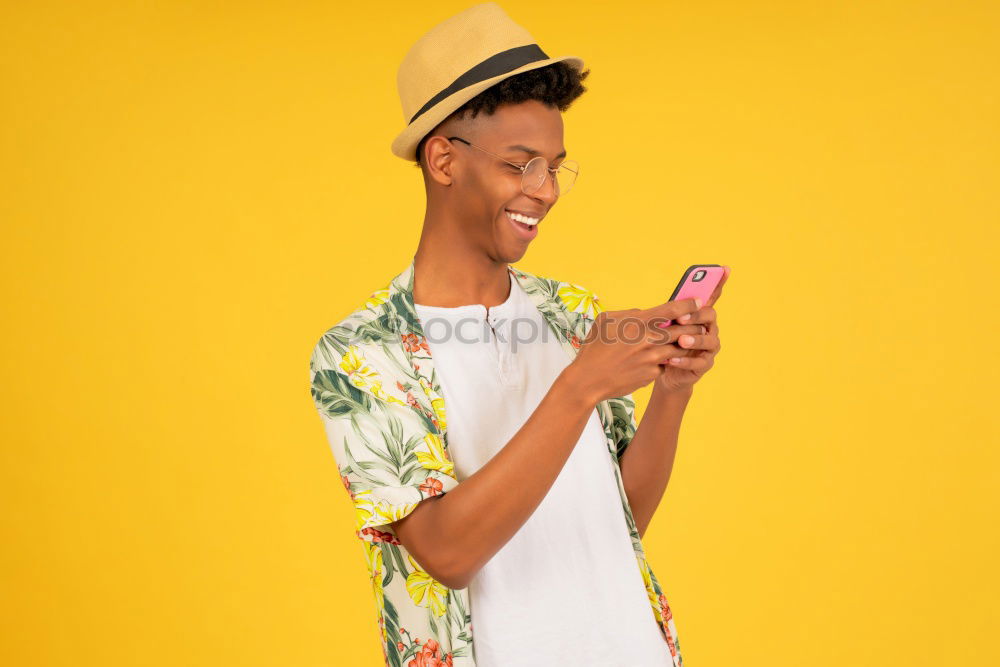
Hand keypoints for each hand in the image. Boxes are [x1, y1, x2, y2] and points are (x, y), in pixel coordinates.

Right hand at [569, 296, 702, 405]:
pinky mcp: (652, 374)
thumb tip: (646, 312)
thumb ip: (629, 313)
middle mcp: (648, 340)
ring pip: (679, 348)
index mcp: (637, 322)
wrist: (588, 380)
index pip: (673, 309)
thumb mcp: (605, 321)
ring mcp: (652, 359)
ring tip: (683, 342)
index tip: (698, 303)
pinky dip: (665, 361)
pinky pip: (665, 364)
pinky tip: (658, 360)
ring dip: (683, 344)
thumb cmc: (594, 348)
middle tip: (699, 324)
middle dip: (694, 326)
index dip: (689, 304)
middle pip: (683, 330)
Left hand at [655, 265, 729, 392]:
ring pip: (708, 340)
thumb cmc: (666, 341)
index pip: (712, 295)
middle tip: (680, 318)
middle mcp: (709, 328)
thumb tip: (664, 304)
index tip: (724, 268)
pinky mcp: (704, 364)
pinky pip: (699, 362)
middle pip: (710, 315)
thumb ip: (669, 313)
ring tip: (681, 341)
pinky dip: (685, 361)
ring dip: (694, 339)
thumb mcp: (664, 324)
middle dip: (696, 315)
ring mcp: (709, 346)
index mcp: (700, 314)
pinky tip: (673, 360)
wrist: (666, 370)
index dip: (719, 282)